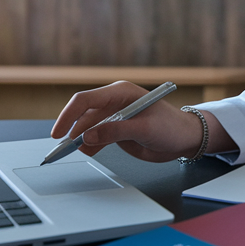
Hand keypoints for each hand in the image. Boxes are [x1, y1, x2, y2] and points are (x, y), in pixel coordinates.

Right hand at [50, 81, 227, 162]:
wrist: (185, 139)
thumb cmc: (171, 127)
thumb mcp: (144, 129)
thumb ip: (116, 131)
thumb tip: (88, 137)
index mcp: (121, 93)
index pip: (86, 100)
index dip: (69, 115)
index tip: (60, 132)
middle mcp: (115, 102)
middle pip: (84, 114)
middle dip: (72, 130)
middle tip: (62, 149)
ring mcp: (115, 116)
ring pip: (88, 127)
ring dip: (79, 139)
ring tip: (71, 153)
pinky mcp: (117, 130)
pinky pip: (97, 136)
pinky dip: (89, 145)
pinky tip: (86, 153)